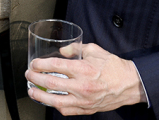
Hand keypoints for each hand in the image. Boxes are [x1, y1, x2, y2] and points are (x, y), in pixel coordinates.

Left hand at [25, 43, 145, 114]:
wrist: (130, 84)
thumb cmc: (113, 66)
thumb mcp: (94, 50)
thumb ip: (75, 48)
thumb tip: (61, 50)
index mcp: (83, 69)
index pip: (55, 66)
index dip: (41, 64)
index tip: (34, 63)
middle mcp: (82, 86)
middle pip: (51, 84)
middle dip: (35, 79)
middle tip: (29, 74)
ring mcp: (84, 100)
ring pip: (56, 101)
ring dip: (40, 96)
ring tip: (31, 91)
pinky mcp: (87, 109)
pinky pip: (67, 110)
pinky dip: (55, 106)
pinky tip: (49, 101)